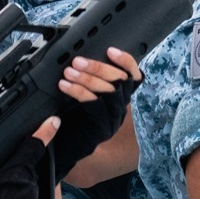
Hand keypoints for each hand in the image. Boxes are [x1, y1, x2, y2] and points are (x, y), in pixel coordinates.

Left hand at [52, 47, 141, 174]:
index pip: (134, 76)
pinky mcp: (103, 129)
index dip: (126, 61)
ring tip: (68, 72)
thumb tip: (83, 57)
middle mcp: (121, 107)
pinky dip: (79, 92)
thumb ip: (91, 79)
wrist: (65, 148)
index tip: (110, 50)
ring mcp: (114, 119)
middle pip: (121, 81)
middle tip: (77, 61)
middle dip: (98, 67)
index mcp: (120, 97)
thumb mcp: (84, 94)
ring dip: (87, 78)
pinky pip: (95, 106)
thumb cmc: (73, 118)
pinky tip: (65, 86)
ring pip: (109, 92)